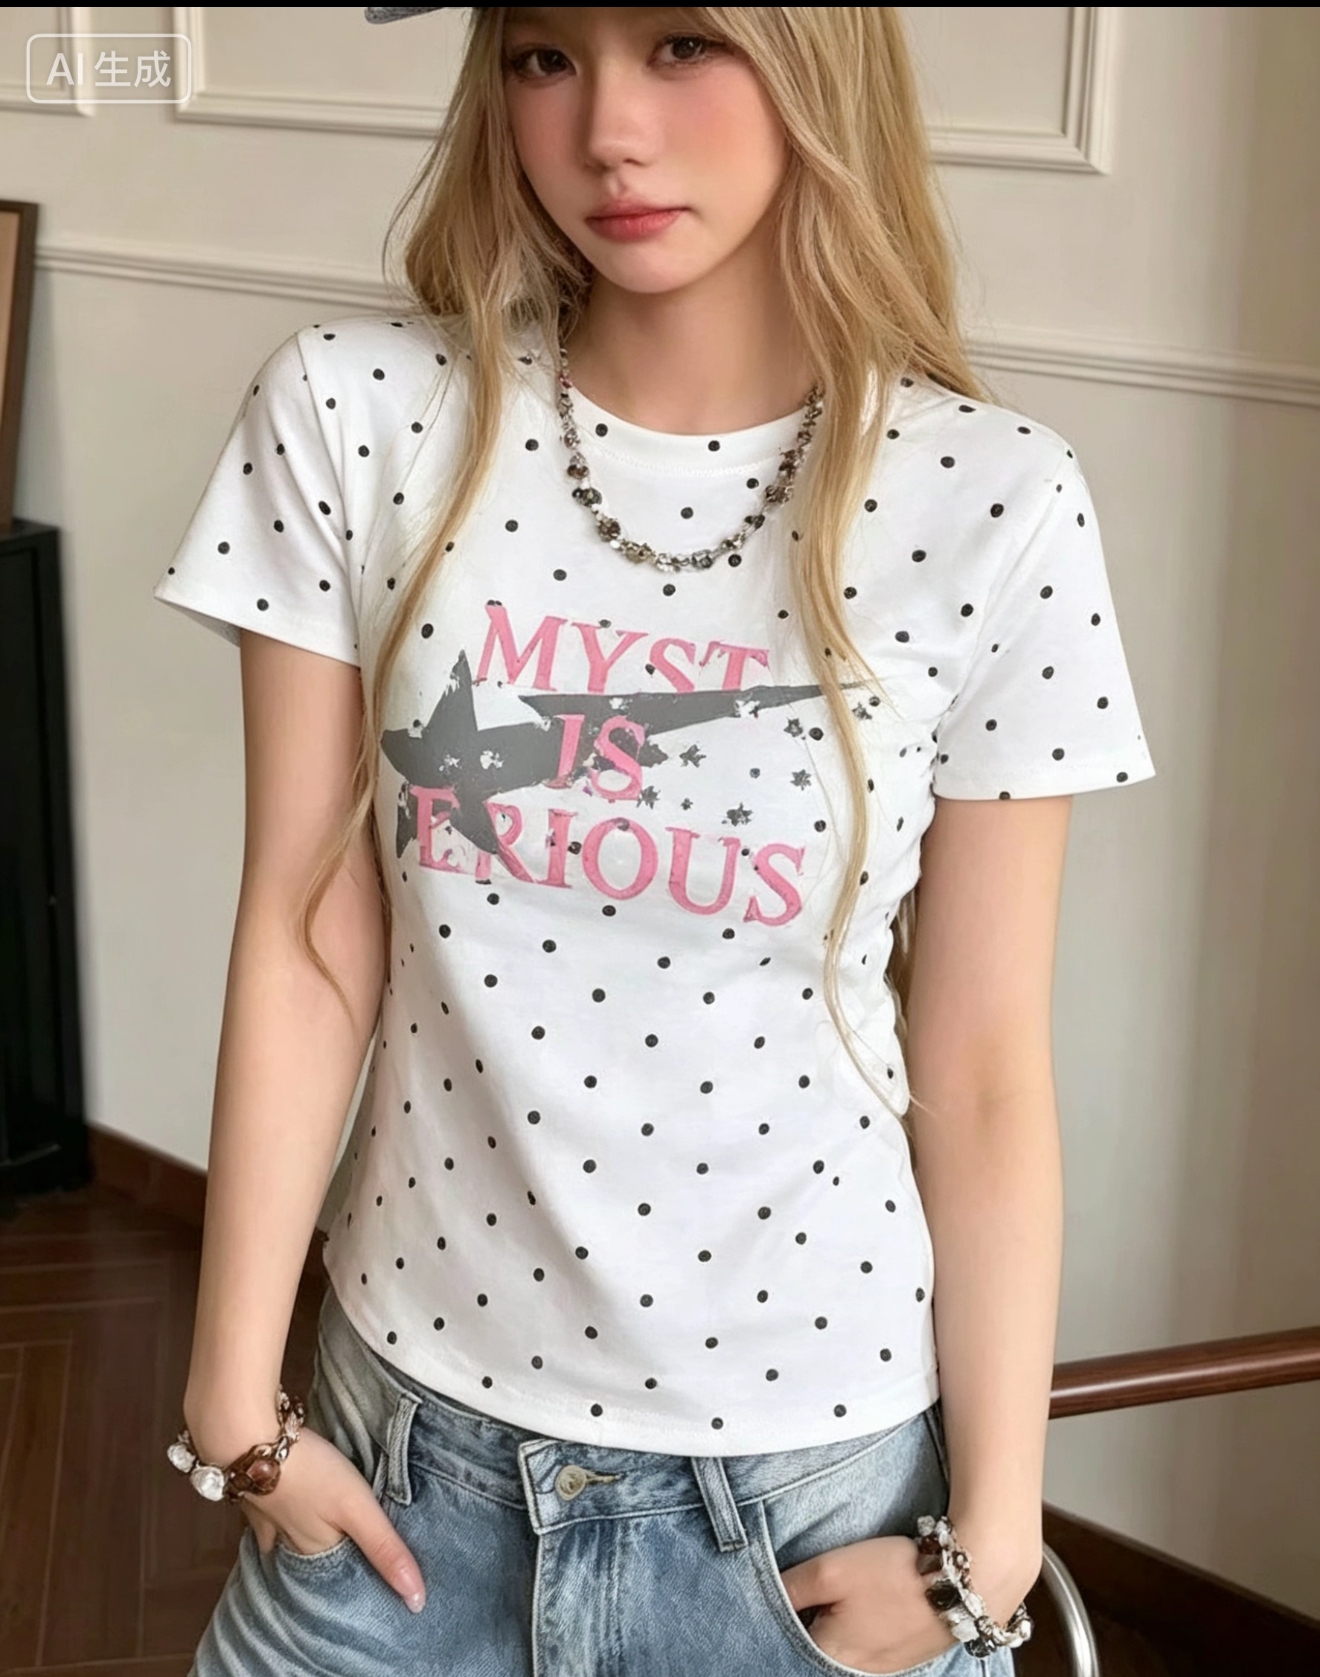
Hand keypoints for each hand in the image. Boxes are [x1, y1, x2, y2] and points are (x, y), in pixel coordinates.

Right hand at [236, 1427, 426, 1613]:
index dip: (363, 1579)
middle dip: (336, 1564)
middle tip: (356, 1569)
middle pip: (320, 1560)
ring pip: (295, 1542)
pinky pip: (271, 1522)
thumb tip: (416, 1601)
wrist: (249, 1441)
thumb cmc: (311, 1474)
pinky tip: (277, 1530)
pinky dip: (278, 1526)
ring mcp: (270, 1523)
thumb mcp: (357, 1510)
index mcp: (317, 1553)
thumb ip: (385, 1549)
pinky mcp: (257, 1499)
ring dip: (309, 1545)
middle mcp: (291, 1545)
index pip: (346, 1576)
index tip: (381, 1587)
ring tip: (327, 1550)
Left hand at [780, 1534, 955, 1674]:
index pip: (788, 1636)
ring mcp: (880, 1669)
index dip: (787, 1608)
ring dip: (839, 1620)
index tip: (796, 1585)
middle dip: (812, 1615)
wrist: (965, 1582)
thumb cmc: (894, 1575)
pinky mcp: (901, 1658)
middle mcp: (853, 1672)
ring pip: (842, 1643)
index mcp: (829, 1655)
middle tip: (828, 1585)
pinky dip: (864, 1624)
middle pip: (815, 1642)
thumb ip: (791, 1587)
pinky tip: (874, 1601)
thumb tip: (761, 1594)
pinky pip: (868, 1644)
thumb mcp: (830, 1570)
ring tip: (855, 1591)